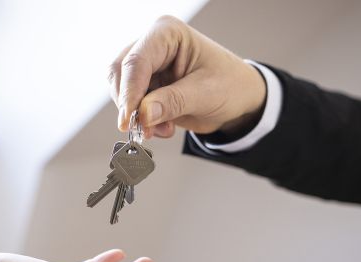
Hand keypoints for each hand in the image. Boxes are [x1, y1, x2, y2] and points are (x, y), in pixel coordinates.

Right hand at [108, 15, 265, 137]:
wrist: (239, 99)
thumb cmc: (231, 85)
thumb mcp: (206, 94)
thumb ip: (173, 102)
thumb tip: (144, 114)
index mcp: (168, 33)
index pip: (137, 60)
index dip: (129, 91)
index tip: (128, 119)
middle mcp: (153, 45)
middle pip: (121, 73)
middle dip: (130, 104)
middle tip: (143, 128)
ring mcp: (147, 66)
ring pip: (121, 90)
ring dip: (136, 115)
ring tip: (162, 128)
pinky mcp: (146, 85)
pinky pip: (131, 104)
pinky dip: (142, 120)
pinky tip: (163, 126)